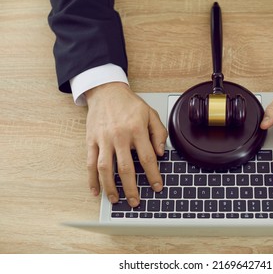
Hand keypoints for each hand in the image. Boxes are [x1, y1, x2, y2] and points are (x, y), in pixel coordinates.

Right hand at [85, 82, 167, 206]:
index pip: (147, 158)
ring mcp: (103, 139)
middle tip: (135, 202)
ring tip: (116, 200)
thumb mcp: (151, 114)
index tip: (157, 187)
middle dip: (131, 188)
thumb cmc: (129, 104)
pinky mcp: (91, 140)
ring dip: (110, 187)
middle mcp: (119, 136)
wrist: (106, 91)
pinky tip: (95, 190)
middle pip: (126, 168)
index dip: (153, 175)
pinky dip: (92, 179)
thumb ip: (159, 133)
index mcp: (137, 129)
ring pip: (105, 168)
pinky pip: (90, 163)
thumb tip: (161, 153)